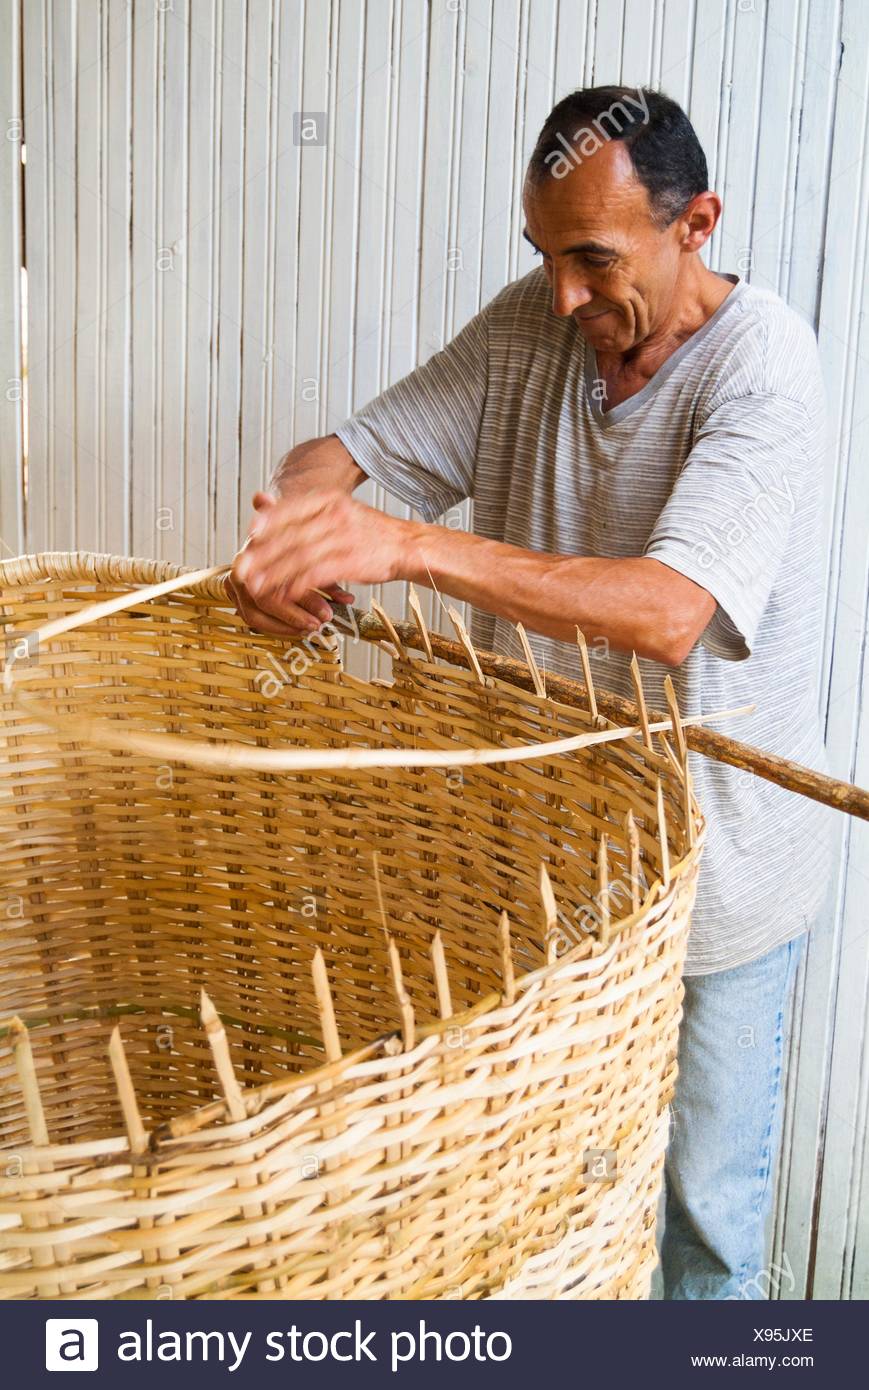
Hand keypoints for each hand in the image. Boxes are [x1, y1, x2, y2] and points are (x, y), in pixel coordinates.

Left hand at [231, 488, 412, 617]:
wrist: (407, 545)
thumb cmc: (369, 532)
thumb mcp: (339, 510)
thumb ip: (306, 512)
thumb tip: (265, 509)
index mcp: (330, 500)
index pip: (292, 509)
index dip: (269, 522)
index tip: (250, 534)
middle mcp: (336, 516)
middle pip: (292, 536)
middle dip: (264, 555)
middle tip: (243, 567)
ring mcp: (344, 538)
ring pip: (300, 558)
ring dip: (275, 574)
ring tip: (257, 586)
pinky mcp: (352, 562)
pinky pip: (318, 575)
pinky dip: (298, 586)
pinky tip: (284, 594)